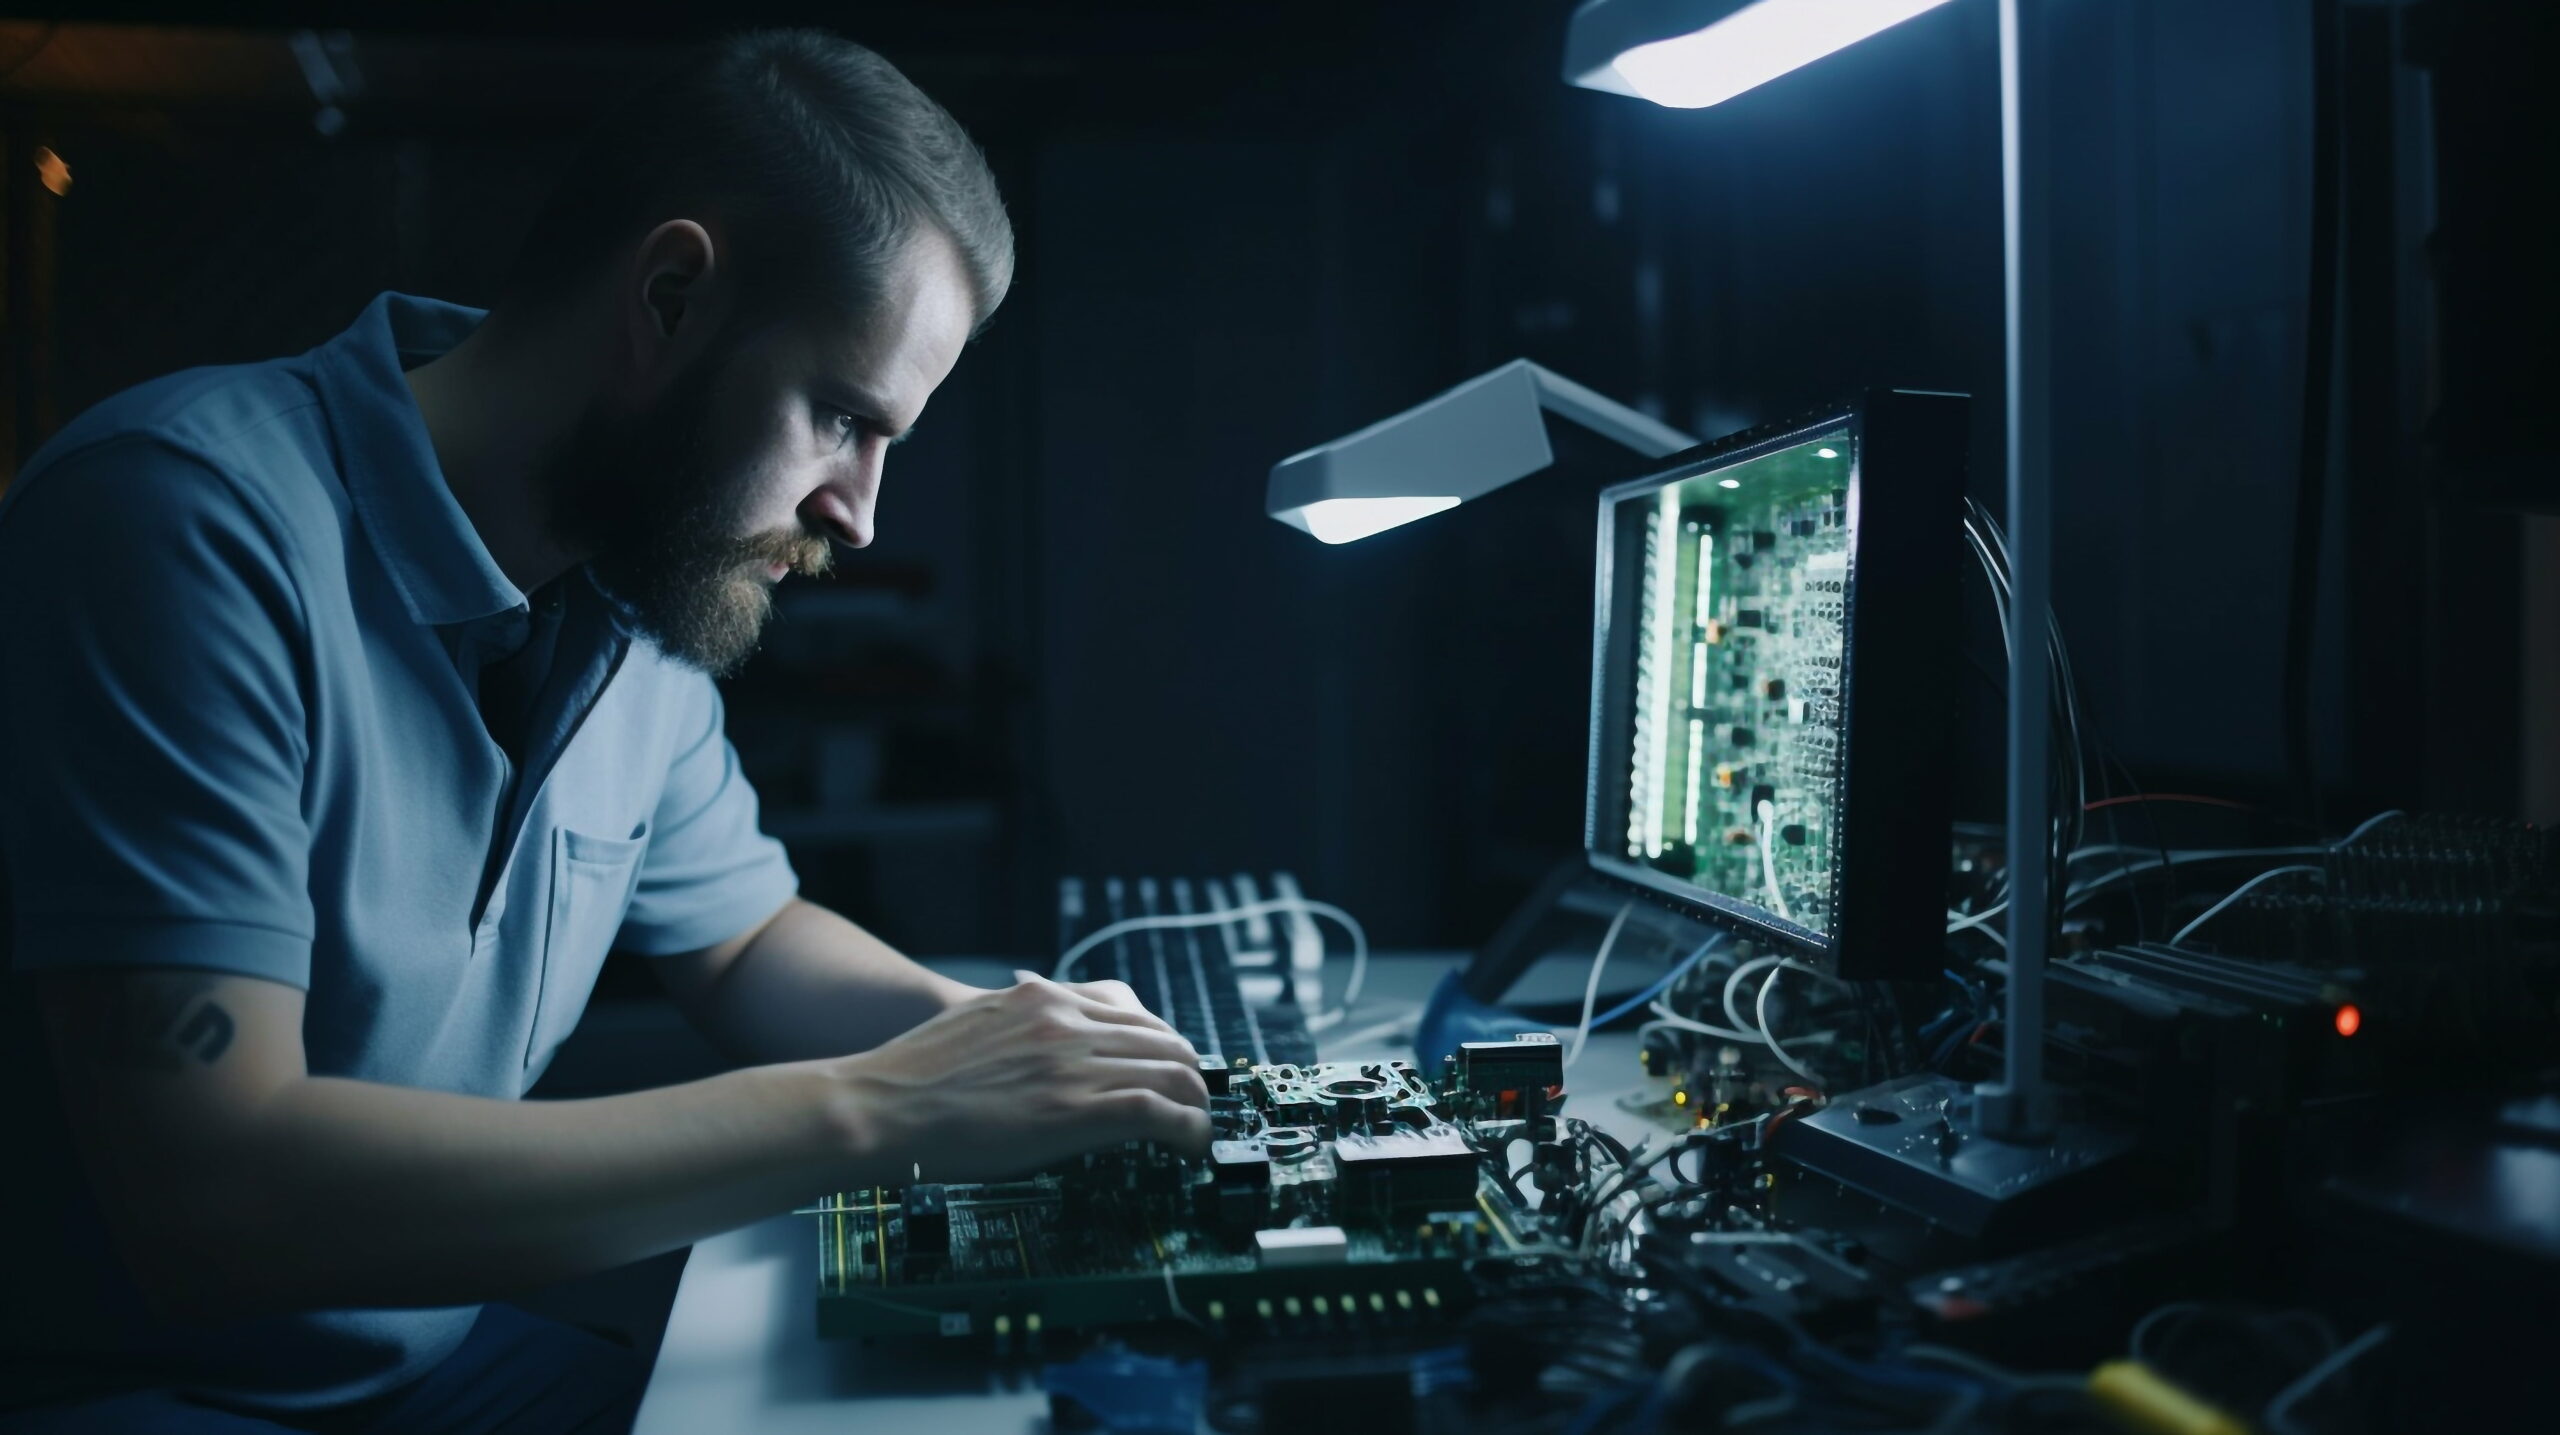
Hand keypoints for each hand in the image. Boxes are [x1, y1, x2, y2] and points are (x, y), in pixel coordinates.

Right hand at [832, 973, 1210, 1181]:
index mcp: (1042, 997)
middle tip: (1192, 1106)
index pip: (1133, 1009)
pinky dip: (1188, 1130)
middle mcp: (1065, 1020)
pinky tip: (1190, 1149)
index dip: (1162, 1043)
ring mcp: (1072, 1063)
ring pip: (1172, 1071)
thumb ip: (1023, 1027)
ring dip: (1197, 1105)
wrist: (878, 1106)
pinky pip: (1158, 1111)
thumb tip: (1054, 1049)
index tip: (1167, 1070)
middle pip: (1163, 1039)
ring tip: (1198, 1133)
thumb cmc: (914, 1078)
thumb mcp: (976, 1024)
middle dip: (1188, 1075)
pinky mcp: (1074, 1109)